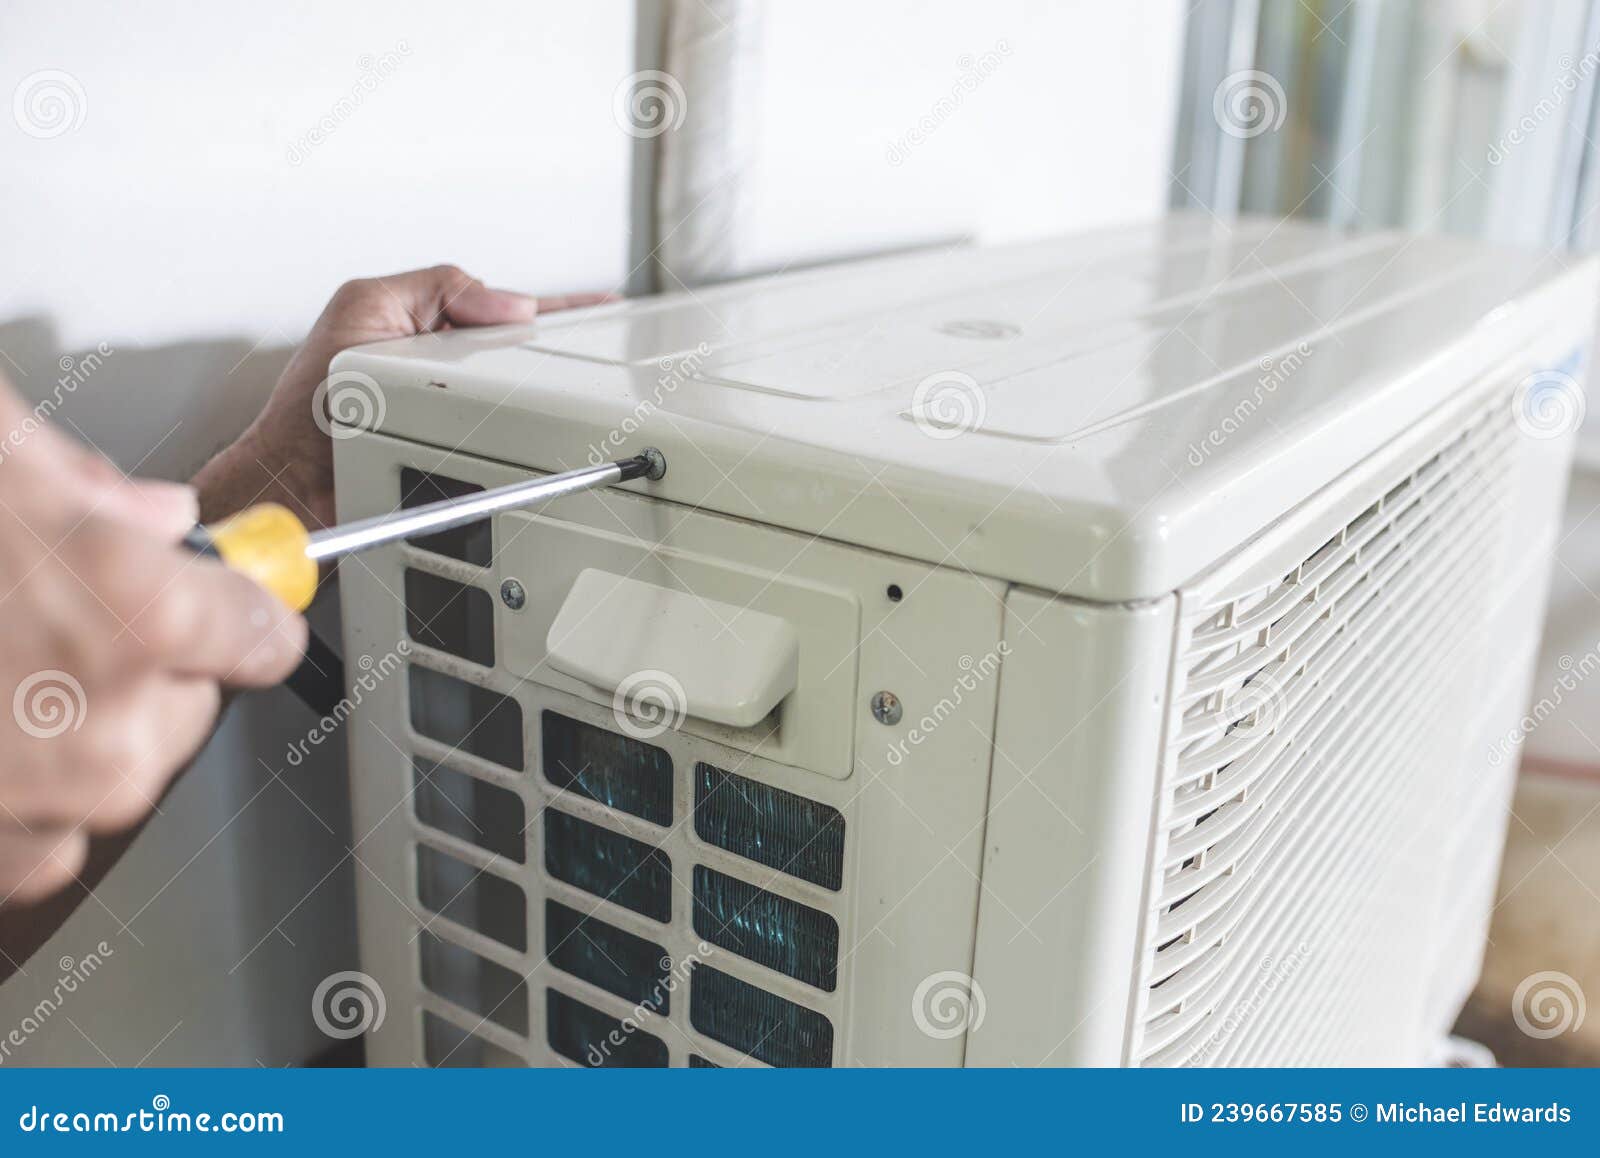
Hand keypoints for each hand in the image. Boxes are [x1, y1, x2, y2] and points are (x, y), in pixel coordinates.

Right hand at [0, 382, 306, 903]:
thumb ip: (87, 489)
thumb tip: (153, 514)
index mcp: (137, 612)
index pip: (263, 633)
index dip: (235, 608)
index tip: (224, 603)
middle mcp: (105, 726)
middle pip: (189, 708)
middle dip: (141, 666)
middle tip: (51, 620)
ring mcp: (39, 808)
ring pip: (118, 776)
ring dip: (76, 733)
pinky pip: (45, 840)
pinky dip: (17, 795)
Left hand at [193, 265, 610, 527]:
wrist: (294, 479)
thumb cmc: (310, 402)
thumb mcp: (364, 307)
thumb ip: (436, 287)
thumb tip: (510, 303)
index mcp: (431, 328)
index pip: (507, 309)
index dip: (559, 307)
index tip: (605, 307)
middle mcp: (449, 374)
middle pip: (528, 356)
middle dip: (566, 351)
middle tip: (605, 347)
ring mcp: (461, 419)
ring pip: (529, 403)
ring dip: (555, 399)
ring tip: (584, 391)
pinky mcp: (468, 462)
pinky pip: (517, 448)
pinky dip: (537, 444)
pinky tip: (554, 441)